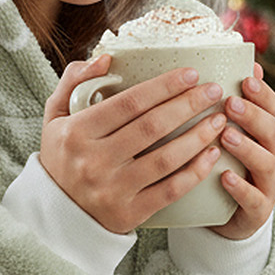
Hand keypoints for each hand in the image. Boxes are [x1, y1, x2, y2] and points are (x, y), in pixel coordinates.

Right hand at [40, 53, 231, 234]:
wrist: (56, 216)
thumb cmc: (62, 158)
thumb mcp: (55, 117)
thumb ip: (74, 82)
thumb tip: (106, 58)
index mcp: (77, 132)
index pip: (129, 103)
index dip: (164, 86)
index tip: (191, 73)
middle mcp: (94, 161)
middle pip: (152, 126)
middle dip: (189, 104)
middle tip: (214, 91)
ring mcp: (113, 190)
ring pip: (166, 158)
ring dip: (199, 136)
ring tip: (219, 120)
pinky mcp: (129, 214)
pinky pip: (170, 190)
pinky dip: (195, 172)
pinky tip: (212, 155)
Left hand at [211, 63, 274, 240]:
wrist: (226, 218)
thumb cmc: (223, 166)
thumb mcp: (225, 134)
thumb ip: (230, 106)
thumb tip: (238, 65)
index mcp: (266, 135)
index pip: (272, 109)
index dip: (262, 94)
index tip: (246, 79)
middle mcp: (273, 157)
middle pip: (271, 132)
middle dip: (252, 116)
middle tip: (230, 102)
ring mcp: (268, 185)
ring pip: (266, 163)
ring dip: (247, 147)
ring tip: (225, 135)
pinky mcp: (258, 212)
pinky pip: (253, 199)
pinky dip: (240, 188)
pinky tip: (224, 177)